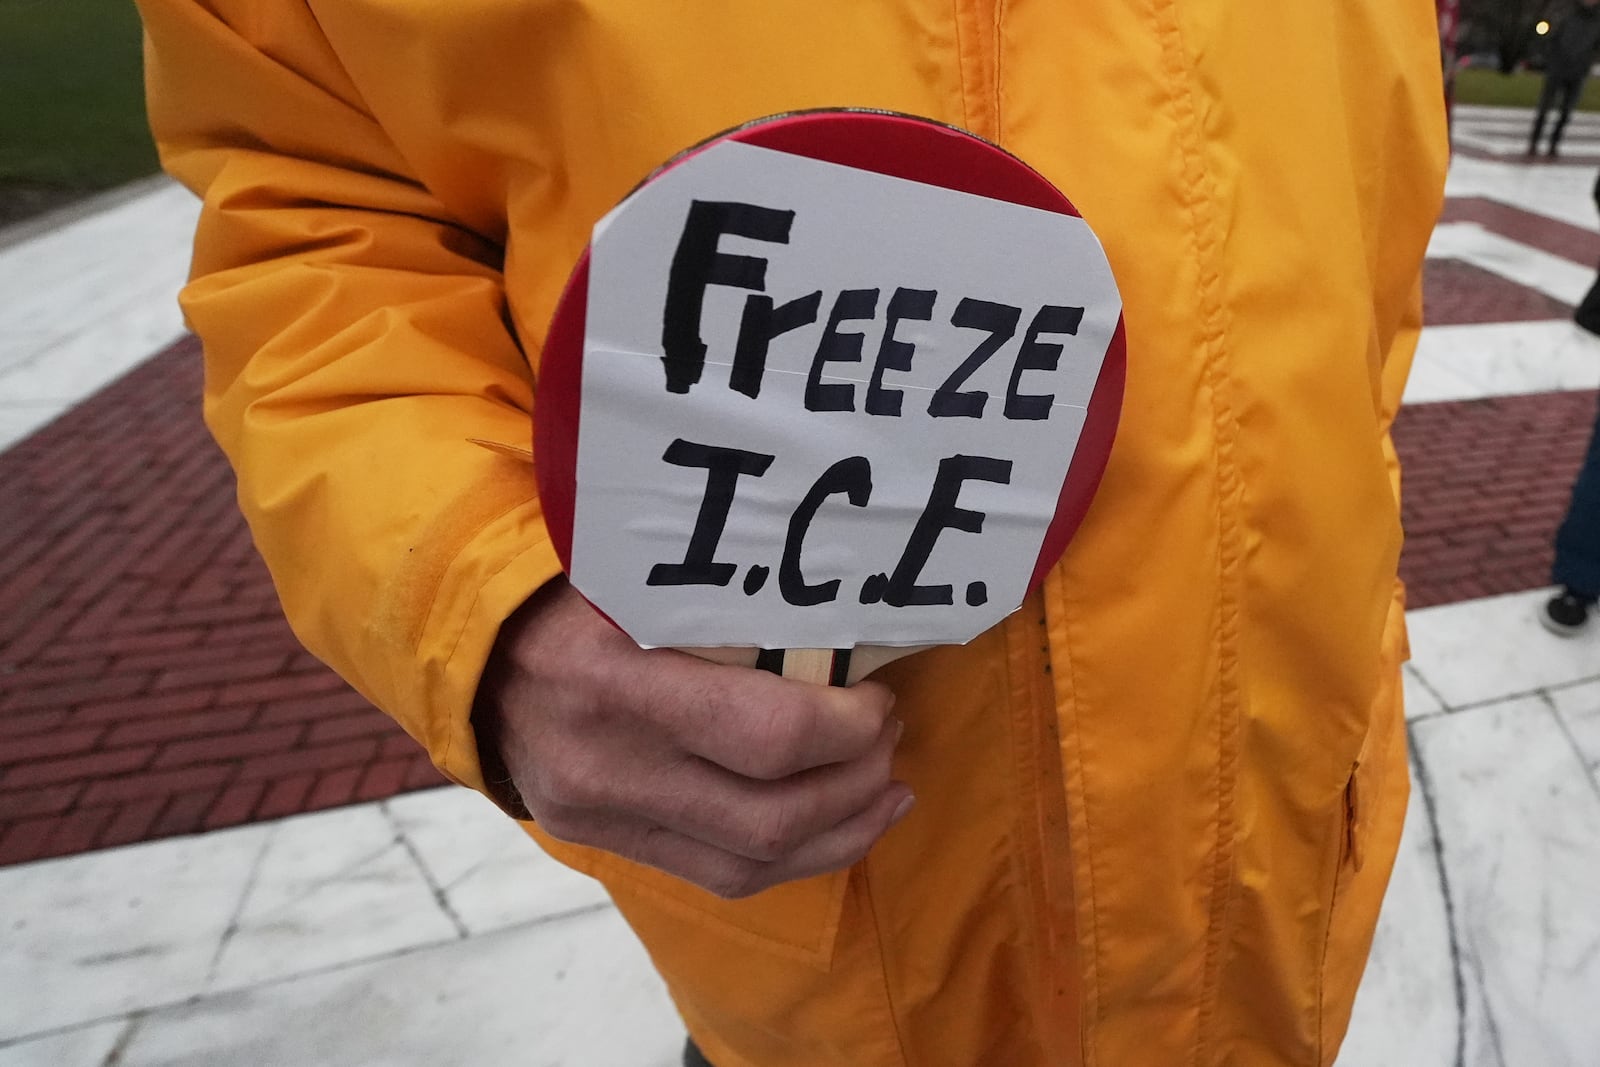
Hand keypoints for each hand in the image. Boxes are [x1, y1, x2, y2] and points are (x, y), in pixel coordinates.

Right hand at [475, 579, 913, 898]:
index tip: (879, 698)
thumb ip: (726, 604)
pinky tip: (838, 830)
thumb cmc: (572, 587)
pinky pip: (719, 876)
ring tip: (887, 793)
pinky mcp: (603, 842)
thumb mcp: (639, 576)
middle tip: (890, 738)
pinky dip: (793, 859)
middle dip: (855, 782)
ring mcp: (600, 815)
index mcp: (615, 680)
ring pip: (752, 863)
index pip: (768, 737)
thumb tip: (847, 621)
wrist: (472, 649)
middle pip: (770, 816)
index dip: (847, 729)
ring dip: (840, 833)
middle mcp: (605, 764)